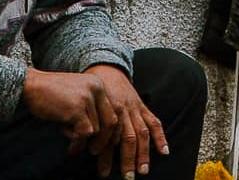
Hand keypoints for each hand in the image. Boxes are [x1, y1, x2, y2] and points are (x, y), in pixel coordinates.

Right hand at [22, 68, 117, 151]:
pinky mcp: (76, 108)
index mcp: (98, 84)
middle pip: (110, 122)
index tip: (104, 143)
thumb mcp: (75, 97)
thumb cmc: (50, 95)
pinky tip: (68, 144)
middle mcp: (97, 89)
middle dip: (103, 141)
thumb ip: (89, 110)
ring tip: (65, 132)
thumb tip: (99, 135)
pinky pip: (84, 133)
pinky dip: (77, 143)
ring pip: (96, 130)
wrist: (30, 85)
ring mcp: (87, 98)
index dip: (111, 130)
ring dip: (81, 138)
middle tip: (93, 152)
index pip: (114, 111)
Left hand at [85, 64, 167, 178]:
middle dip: (127, 159)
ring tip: (143, 170)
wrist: (106, 69)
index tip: (102, 172)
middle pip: (127, 137)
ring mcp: (135, 108)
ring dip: (143, 153)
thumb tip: (74, 151)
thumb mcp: (85, 106)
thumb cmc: (93, 92)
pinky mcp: (143, 107)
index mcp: (106, 110)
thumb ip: (85, 126)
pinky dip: (160, 137)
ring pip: (141, 132)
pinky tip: (164, 151)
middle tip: (127, 176)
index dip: (105, 155)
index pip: (107, 137)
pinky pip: (154, 122)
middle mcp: (122, 110)